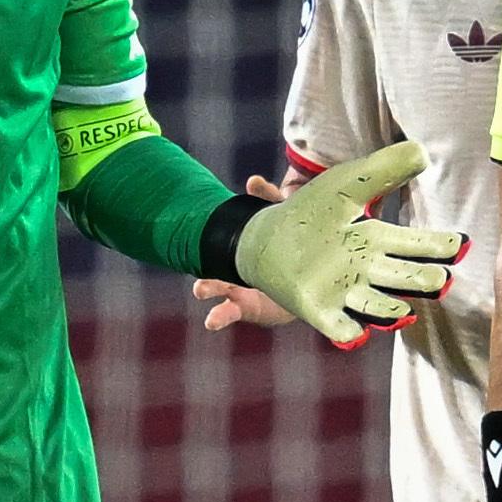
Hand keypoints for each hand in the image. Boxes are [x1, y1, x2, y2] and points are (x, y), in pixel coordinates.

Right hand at [195, 181, 304, 330]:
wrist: (307, 284)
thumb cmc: (288, 250)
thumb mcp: (280, 223)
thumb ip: (269, 201)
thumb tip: (252, 180)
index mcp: (235, 247)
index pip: (218, 236)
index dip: (206, 231)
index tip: (194, 226)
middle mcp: (231, 267)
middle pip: (210, 263)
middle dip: (201, 256)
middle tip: (196, 256)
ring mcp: (235, 289)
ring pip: (214, 288)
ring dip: (205, 287)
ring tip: (199, 289)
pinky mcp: (245, 308)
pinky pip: (227, 312)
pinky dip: (216, 317)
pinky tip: (210, 321)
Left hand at [227, 139, 464, 348]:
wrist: (265, 237)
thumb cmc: (313, 211)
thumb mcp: (347, 184)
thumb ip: (383, 170)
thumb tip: (423, 152)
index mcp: (376, 240)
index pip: (413, 244)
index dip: (437, 246)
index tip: (460, 245)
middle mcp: (367, 270)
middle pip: (401, 277)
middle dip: (420, 280)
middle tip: (440, 281)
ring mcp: (344, 293)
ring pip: (375, 306)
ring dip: (389, 310)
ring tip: (404, 309)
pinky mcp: (319, 311)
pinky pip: (339, 327)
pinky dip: (348, 332)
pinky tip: (354, 333)